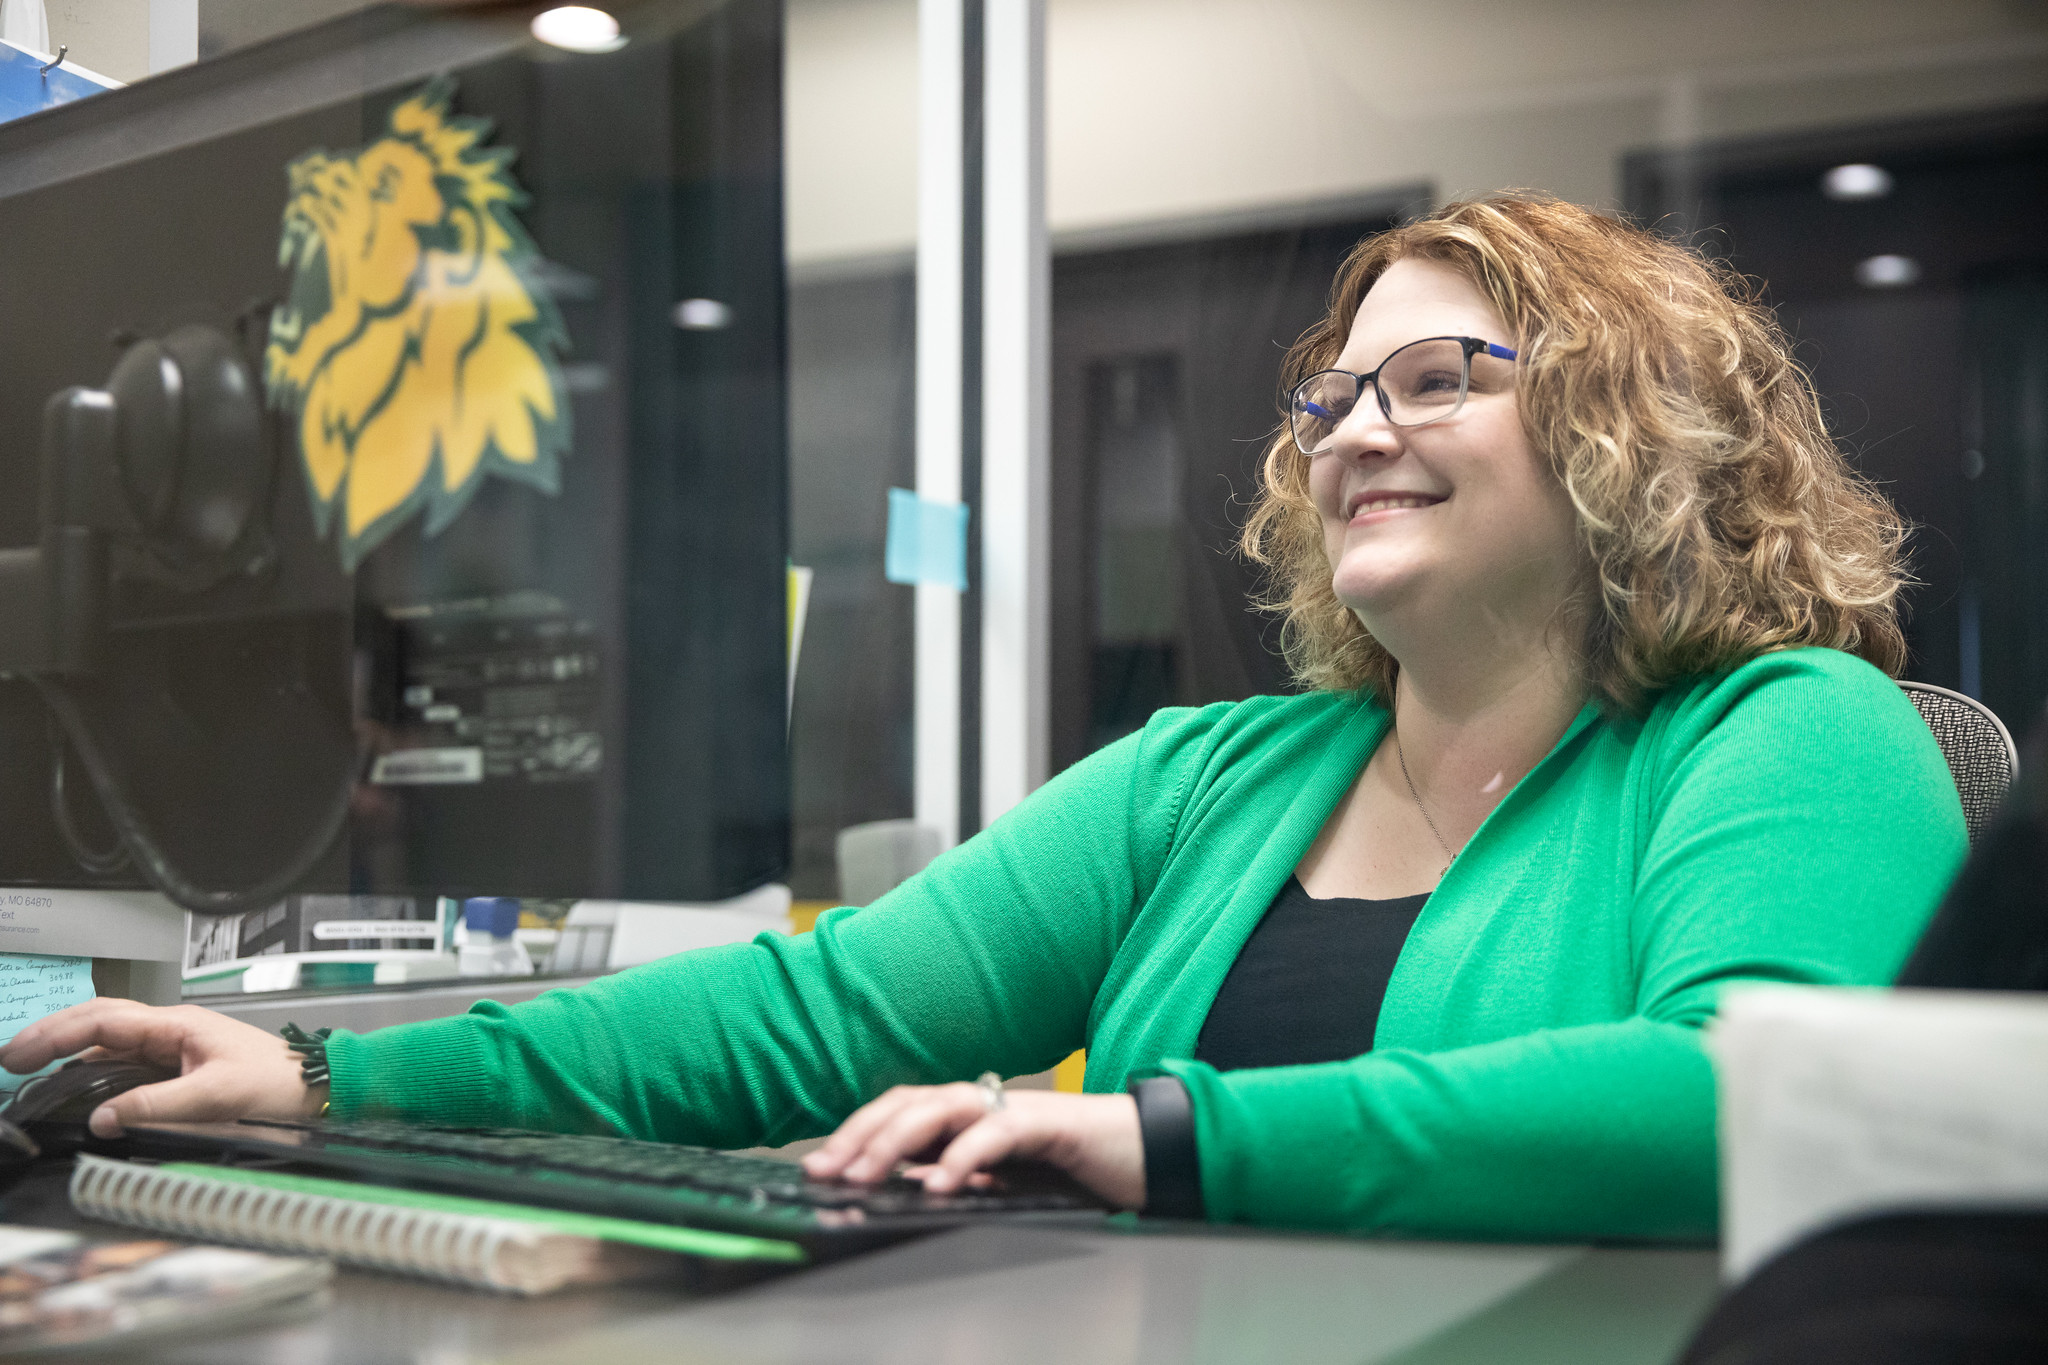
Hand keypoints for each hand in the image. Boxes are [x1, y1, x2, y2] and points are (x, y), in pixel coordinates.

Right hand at [0, 999, 320, 1137]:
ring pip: (108, 1040)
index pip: (103, 1021)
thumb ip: (156, 1107)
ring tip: (29, 1066)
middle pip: (98, 1022)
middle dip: (51, 1034)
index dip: (56, 1036)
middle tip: (10, 1056)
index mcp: (176, 1025)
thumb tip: (102, 1118)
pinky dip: (90, 1067)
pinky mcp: (177, 1064)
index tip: (20, 1054)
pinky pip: (124, 1060)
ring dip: (68, 1050)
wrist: (315, 1086)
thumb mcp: (215, 1097)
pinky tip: (73, 1080)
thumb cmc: (277, 1082)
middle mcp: (170, 1029)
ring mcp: (172, 1045)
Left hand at [802, 1082, 1145, 1208]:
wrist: (1149, 1155)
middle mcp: (986, 1101)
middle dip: (860, 1135)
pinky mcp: (1049, 1121)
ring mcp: (1015, 1107)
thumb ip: (961, 1178)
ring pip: (941, 1109)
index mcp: (970, 1113)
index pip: (900, 1111)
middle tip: (824, 1171)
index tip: (818, 1167)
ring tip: (865, 1175)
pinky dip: (962, 1157)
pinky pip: (996, 1134)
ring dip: (896, 1142)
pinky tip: (937, 1184)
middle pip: (908, 1102)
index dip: (856, 1133)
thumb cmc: (1077, 1169)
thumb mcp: (1004, 1181)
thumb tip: (909, 1188)